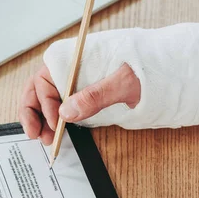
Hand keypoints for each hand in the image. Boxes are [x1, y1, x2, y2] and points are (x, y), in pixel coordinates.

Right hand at [18, 63, 140, 143]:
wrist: (165, 72)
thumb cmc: (146, 69)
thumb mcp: (124, 82)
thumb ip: (95, 96)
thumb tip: (67, 112)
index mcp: (74, 58)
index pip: (45, 79)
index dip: (44, 102)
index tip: (55, 122)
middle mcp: (68, 70)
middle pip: (37, 90)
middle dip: (33, 113)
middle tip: (36, 134)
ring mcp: (73, 84)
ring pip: (44, 100)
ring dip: (40, 120)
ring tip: (45, 139)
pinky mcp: (80, 96)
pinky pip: (58, 108)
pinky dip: (50, 122)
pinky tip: (52, 134)